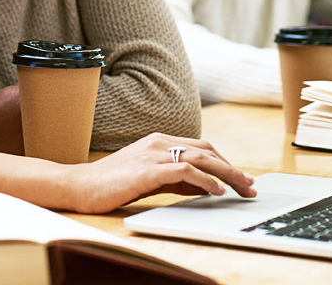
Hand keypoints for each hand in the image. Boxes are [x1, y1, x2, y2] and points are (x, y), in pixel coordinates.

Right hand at [66, 133, 255, 213]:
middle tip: (250, 186)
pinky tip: (216, 191)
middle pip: (207, 150)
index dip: (224, 162)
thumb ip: (176, 179)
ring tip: (243, 189)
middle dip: (233, 168)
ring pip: (202, 158)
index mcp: (157, 141)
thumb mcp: (149, 178)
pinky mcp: (148, 169)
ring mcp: (153, 154)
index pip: (201, 147)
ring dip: (228, 174)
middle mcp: (158, 142)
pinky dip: (206, 180)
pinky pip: (186, 171)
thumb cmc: (111, 183)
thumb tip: (206, 186)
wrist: (80, 185)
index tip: (240, 178)